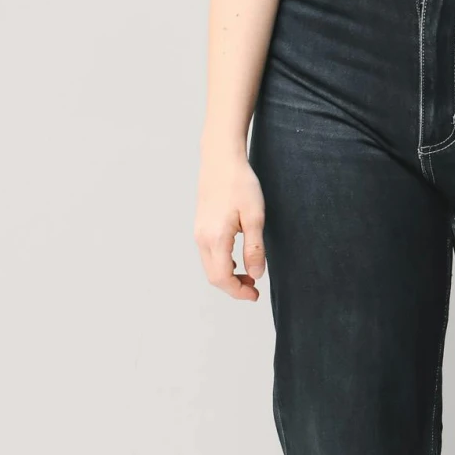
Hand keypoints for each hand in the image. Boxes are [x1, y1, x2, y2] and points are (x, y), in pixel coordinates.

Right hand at [195, 154, 267, 300]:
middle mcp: (202, 238)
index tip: (255, 295)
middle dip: (233, 287)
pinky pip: (208, 254)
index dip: (239, 291)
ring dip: (227, 276)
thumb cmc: (240, 184)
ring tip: (249, 274)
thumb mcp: (255, 217)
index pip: (223, 278)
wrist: (221, 159)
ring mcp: (198, 232)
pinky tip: (237, 259)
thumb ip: (255, 248)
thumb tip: (256, 275)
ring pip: (210, 266)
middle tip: (254, 289)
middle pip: (213, 276)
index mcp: (216, 238)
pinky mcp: (200, 226)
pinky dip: (221, 264)